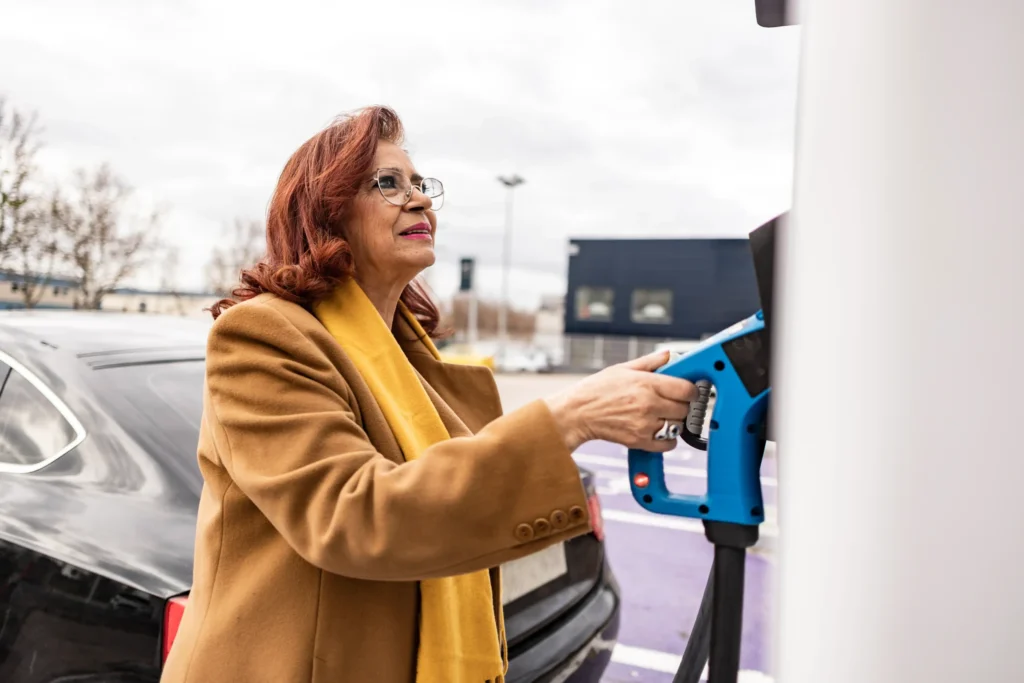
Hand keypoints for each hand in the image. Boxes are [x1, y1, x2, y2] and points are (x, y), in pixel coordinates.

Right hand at [543, 351, 698, 452]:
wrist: (577, 413)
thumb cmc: (596, 390)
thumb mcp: (622, 368)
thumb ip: (650, 362)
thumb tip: (668, 355)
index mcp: (646, 384)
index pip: (686, 389)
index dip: (691, 390)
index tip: (688, 391)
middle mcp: (648, 404)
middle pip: (685, 408)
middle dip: (682, 405)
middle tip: (672, 403)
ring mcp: (645, 424)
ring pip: (678, 426)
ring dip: (674, 422)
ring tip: (661, 416)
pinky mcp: (640, 441)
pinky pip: (668, 444)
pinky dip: (667, 439)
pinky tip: (657, 430)